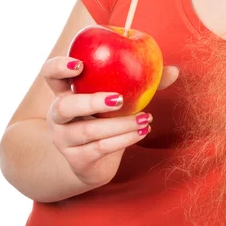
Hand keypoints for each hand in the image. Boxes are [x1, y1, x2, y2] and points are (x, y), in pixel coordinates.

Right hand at [41, 56, 178, 187]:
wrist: (94, 161)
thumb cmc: (107, 117)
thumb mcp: (121, 96)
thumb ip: (143, 81)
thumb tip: (175, 70)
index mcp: (65, 91)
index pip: (50, 74)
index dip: (59, 67)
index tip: (80, 64)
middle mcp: (58, 115)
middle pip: (63, 106)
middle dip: (91, 101)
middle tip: (119, 98)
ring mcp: (64, 139)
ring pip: (88, 131)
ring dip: (120, 124)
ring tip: (146, 118)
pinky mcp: (77, 159)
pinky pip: (100, 148)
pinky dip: (124, 139)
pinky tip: (143, 131)